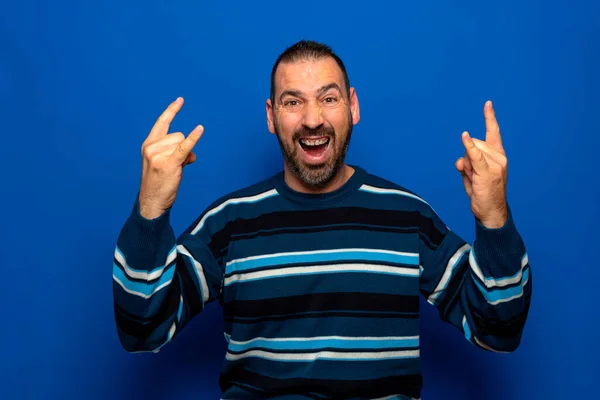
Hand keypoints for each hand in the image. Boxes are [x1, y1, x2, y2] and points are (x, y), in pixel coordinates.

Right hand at [138, 97, 203, 218]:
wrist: (151, 201)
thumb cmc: (159, 182)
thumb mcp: (164, 163)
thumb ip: (176, 152)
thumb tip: (192, 154)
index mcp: (148, 144)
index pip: (162, 123)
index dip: (171, 111)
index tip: (180, 100)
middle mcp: (151, 147)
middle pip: (178, 135)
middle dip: (182, 148)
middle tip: (176, 164)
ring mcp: (158, 154)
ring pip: (182, 143)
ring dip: (185, 156)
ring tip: (176, 169)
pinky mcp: (169, 163)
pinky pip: (185, 147)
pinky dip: (193, 138)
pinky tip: (200, 129)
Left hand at [455, 101, 507, 228]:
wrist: (491, 212)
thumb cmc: (482, 193)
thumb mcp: (471, 175)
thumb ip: (465, 164)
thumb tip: (460, 160)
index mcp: (498, 156)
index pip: (494, 133)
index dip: (490, 118)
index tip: (487, 104)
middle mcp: (500, 158)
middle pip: (474, 143)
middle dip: (467, 156)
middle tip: (472, 174)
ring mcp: (495, 165)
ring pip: (471, 151)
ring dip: (466, 165)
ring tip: (473, 179)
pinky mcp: (487, 173)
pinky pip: (475, 156)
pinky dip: (469, 147)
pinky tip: (464, 137)